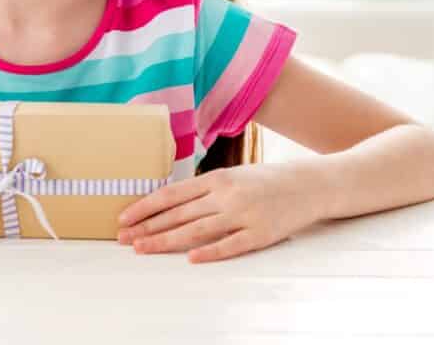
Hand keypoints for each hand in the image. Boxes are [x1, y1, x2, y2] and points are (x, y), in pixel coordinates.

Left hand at [116, 162, 323, 263]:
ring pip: (197, 230)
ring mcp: (243, 215)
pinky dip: (210, 252)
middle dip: (147, 227)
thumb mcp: (232, 175)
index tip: (124, 218)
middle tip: (124, 239)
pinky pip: (230, 245)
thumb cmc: (265, 181)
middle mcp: (226, 195)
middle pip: (179, 214)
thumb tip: (168, 203)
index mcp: (217, 178)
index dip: (145, 207)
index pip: (172, 194)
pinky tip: (190, 259)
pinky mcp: (261, 234)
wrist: (309, 185)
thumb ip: (204, 190)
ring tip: (142, 249)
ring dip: (166, 241)